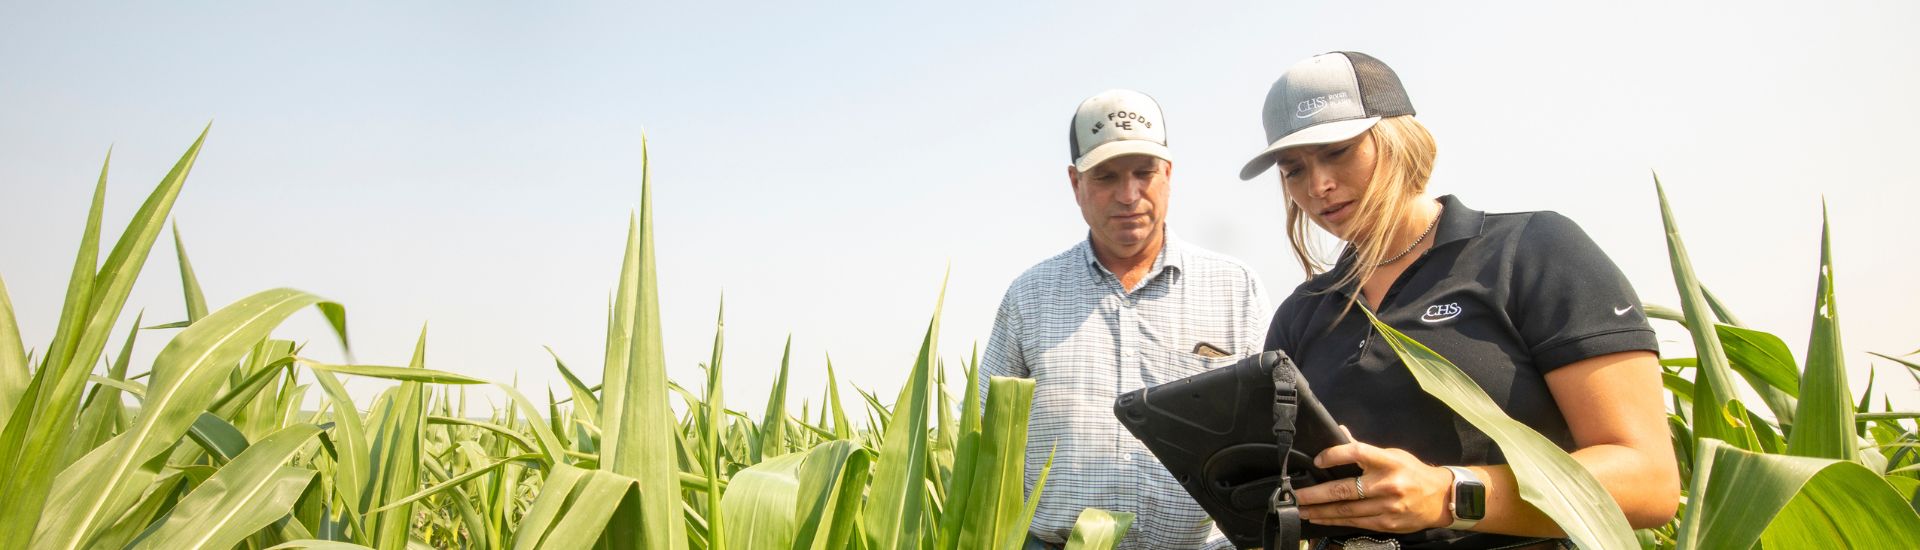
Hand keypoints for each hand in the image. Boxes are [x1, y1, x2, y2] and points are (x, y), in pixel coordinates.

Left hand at [1292, 435, 1454, 533]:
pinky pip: (1355, 522)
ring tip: (1300, 509)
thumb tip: (1340, 432)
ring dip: (1320, 511)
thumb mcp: (1393, 454)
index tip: (1317, 460)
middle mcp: (1388, 484)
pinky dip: (1334, 520)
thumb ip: (1365, 449)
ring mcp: (1387, 507)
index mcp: (1389, 462)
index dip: (1335, 455)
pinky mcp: (1387, 524)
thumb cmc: (1413, 472)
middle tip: (1294, 494)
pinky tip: (1319, 518)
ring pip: (1347, 510)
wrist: (1441, 499)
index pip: (1358, 453)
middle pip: (1345, 489)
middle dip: (1316, 494)